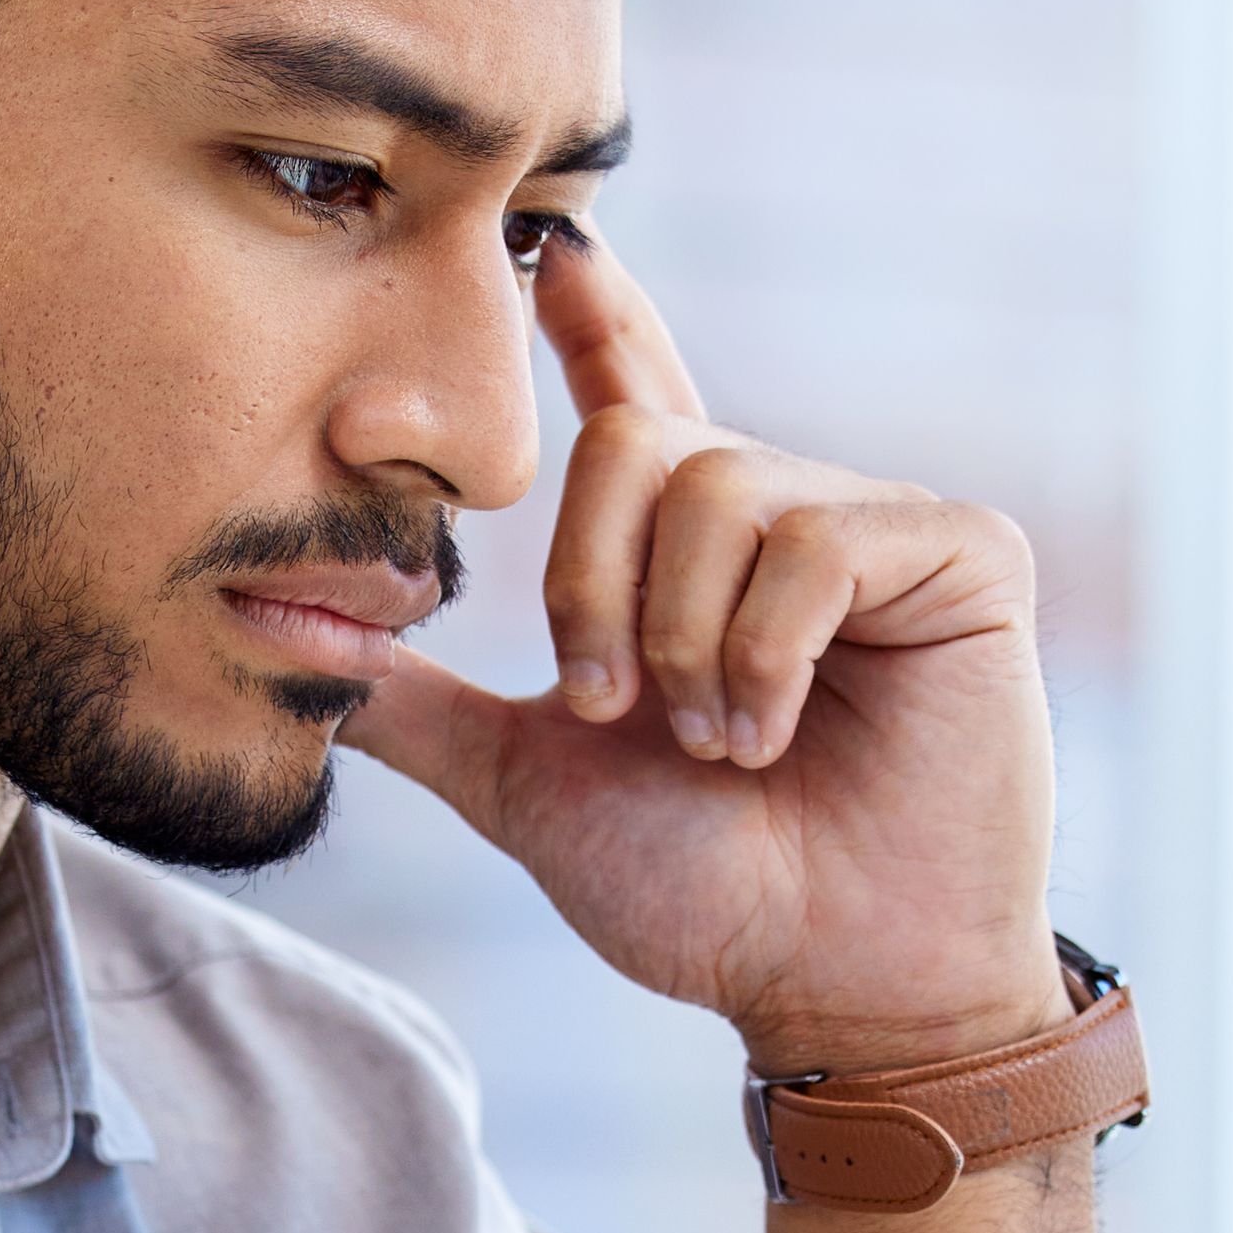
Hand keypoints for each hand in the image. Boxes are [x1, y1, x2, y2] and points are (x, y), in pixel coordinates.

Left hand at [334, 234, 1068, 1073]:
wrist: (831, 988)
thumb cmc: (706, 897)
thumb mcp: (526, 781)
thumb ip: (414, 698)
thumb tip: (271, 628)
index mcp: (689, 556)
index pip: (632, 396)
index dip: (593, 315)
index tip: (547, 244)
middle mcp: (783, 516)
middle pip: (632, 446)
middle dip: (592, 590)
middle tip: (616, 707)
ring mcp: (877, 528)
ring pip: (719, 488)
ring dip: (686, 643)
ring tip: (723, 744)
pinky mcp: (962, 552)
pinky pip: (816, 537)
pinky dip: (768, 649)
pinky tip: (779, 733)